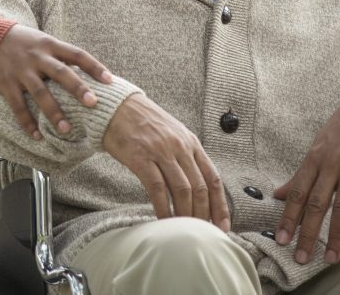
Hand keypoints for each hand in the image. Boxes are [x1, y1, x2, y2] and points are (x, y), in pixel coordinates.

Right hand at [0, 24, 114, 140]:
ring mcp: (21, 70)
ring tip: (66, 130)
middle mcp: (37, 56)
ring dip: (54, 112)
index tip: (110, 81)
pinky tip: (37, 136)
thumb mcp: (42, 41)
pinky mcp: (6, 83)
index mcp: (49, 45)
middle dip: (77, 88)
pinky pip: (18, 105)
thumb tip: (87, 75)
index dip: (94, 66)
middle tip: (93, 104)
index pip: (77, 54)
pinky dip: (27, 122)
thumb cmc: (22, 42)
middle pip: (60, 72)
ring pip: (40, 92)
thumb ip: (61, 56)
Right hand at [102, 92, 230, 229]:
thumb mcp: (172, 134)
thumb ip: (185, 156)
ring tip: (183, 231)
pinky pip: (157, 188)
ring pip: (182, 189)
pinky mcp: (141, 157)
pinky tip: (163, 220)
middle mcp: (180, 146)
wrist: (116, 106)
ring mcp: (161, 151)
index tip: (223, 225)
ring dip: (185, 214)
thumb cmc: (143, 122)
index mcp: (191, 142)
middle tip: (203, 233)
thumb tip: (196, 187)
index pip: (213, 178)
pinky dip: (163, 207)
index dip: (220, 204)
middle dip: (204, 214)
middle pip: (199, 187)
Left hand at [274, 89, 339, 264]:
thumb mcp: (318, 147)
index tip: (280, 239)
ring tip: (330, 257)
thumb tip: (276, 195)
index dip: (287, 217)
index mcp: (314, 160)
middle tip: (300, 257)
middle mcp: (331, 165)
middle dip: (307, 233)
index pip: (297, 193)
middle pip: (316, 203)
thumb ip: (300, 175)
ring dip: (336, 234)